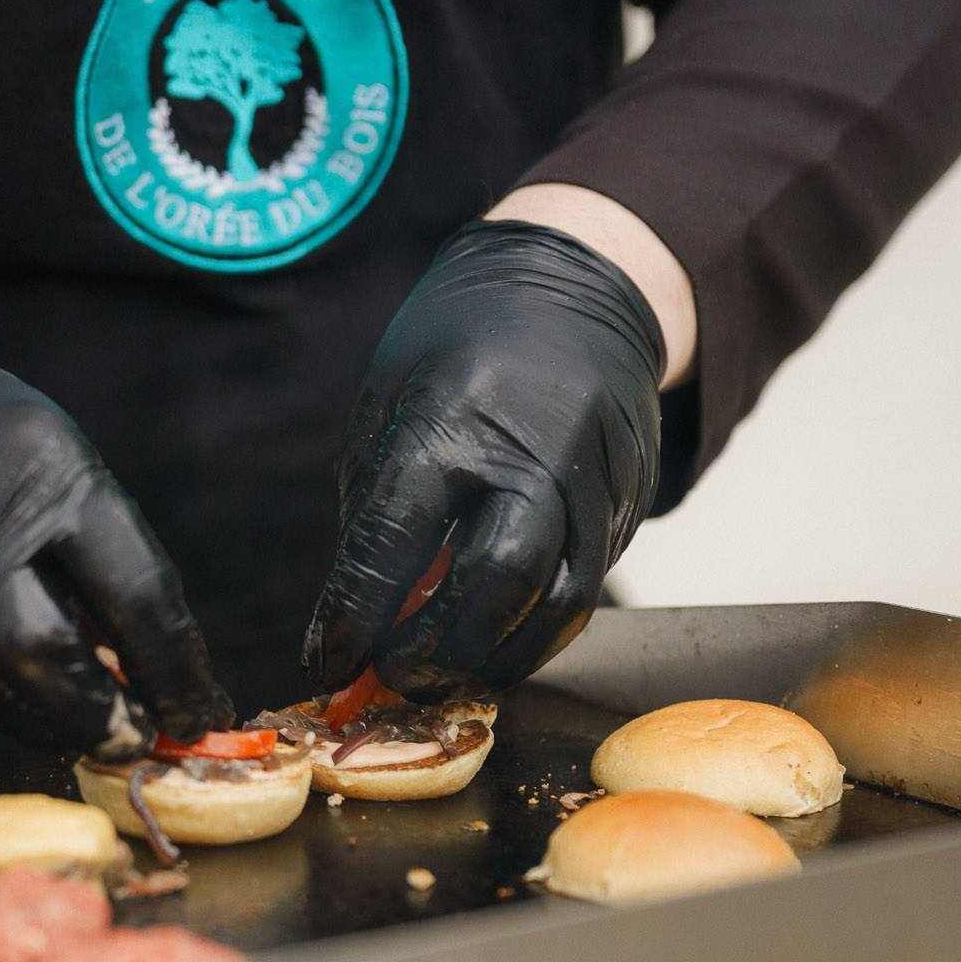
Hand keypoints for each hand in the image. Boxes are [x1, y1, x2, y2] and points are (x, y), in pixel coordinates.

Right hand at [0, 343, 224, 759]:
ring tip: (97, 726)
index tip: (202, 711)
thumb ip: (102, 560)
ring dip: (58, 724)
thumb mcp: (53, 465)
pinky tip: (34, 702)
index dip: (177, 669)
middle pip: (49, 656)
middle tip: (145, 738)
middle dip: (107, 715)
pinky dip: (9, 710)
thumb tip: (158, 677)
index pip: (135, 592)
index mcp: (41, 469)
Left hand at [304, 219, 667, 699]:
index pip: (396, 542)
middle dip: (439, 651)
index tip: (328, 660)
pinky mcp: (631, 500)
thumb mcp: (391, 398)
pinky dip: (540, 630)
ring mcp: (596, 479)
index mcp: (452, 421)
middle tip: (396, 678)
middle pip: (497, 584)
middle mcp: (534, 453)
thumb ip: (376, 505)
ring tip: (449, 676)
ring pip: (561, 604)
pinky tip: (497, 641)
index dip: (357, 616)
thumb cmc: (459, 341)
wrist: (576, 283)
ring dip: (498, 659)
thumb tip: (358, 611)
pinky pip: (591, 586)